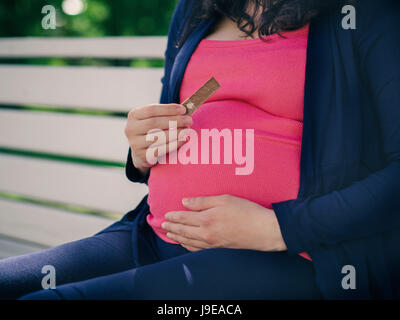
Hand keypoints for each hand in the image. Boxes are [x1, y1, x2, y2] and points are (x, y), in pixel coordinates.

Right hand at [124, 103, 192, 172]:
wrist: (141, 151)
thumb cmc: (151, 130)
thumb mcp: (153, 119)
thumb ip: (165, 114)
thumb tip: (184, 111)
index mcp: (133, 115)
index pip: (151, 110)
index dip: (168, 109)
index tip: (183, 109)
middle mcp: (131, 129)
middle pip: (155, 123)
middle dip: (174, 121)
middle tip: (189, 120)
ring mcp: (135, 144)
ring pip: (159, 137)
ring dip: (176, 133)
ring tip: (187, 130)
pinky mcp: (142, 156)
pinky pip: (161, 149)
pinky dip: (175, 144)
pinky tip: (184, 139)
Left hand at [162, 194, 286, 251]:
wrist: (263, 230)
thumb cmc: (246, 211)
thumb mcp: (224, 199)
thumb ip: (203, 201)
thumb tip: (185, 202)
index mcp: (206, 219)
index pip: (184, 218)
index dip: (173, 216)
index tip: (165, 215)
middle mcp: (206, 233)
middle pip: (183, 231)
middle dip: (171, 228)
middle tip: (162, 226)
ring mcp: (212, 243)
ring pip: (188, 242)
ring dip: (177, 238)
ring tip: (169, 235)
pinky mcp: (219, 248)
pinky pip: (198, 249)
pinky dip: (188, 247)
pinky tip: (186, 244)